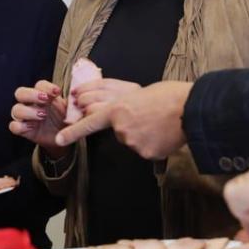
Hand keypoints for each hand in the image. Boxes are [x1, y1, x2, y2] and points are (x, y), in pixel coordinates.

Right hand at [9, 80, 70, 154]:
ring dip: (28, 111)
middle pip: (20, 92)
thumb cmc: (66, 120)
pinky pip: (13, 126)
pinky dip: (20, 126)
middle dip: (31, 94)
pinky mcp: (23, 129)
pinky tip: (32, 127)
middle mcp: (31, 103)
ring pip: (16, 109)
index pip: (39, 85)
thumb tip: (74, 94)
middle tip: (45, 99)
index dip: (46, 87)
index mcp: (43, 95)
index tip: (57, 92)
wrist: (64, 138)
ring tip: (43, 115)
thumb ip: (70, 102)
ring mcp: (25, 117)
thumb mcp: (70, 110)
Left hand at [54, 81, 192, 159]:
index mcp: (118, 109)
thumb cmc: (169, 95)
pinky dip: (156, 144)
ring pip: (135, 142)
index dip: (73, 132)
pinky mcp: (147, 154)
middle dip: (133, 127)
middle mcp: (121, 128)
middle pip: (121, 132)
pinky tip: (166, 134)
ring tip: (162, 123)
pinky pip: (148, 150)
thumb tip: (129, 116)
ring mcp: (133, 143)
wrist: (190, 109)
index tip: (59, 140)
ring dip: (146, 135)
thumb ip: (128, 107)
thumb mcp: (141, 94)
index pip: (90, 123)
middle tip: (152, 117)